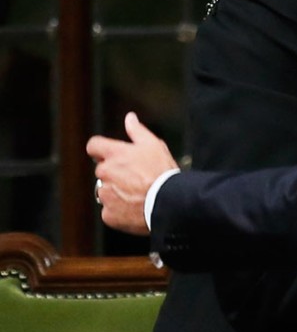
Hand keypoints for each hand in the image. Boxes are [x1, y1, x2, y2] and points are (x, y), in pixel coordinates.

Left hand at [86, 112, 178, 235]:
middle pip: (103, 169)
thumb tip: (129, 117)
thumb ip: (137, 130)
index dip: (100, 148)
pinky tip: (135, 207)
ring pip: (106, 190)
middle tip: (135, 177)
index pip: (94, 145)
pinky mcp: (108, 214)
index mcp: (114, 154)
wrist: (167, 202)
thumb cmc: (162, 171)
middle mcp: (105, 173)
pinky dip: (119, 209)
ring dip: (117, 191)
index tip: (107, 153)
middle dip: (115, 172)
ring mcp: (105, 194)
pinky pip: (110, 210)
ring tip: (137, 194)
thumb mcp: (154, 145)